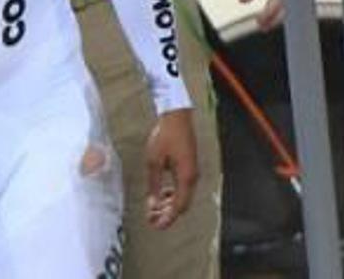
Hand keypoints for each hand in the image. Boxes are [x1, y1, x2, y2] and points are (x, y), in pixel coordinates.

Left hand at [144, 108, 198, 229]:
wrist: (176, 118)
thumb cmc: (165, 136)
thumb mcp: (154, 161)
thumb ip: (154, 184)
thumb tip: (152, 203)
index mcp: (185, 178)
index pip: (178, 206)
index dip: (167, 218)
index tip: (156, 225)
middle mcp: (192, 178)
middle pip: (182, 204)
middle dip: (167, 214)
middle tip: (151, 219)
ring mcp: (191, 172)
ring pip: (182, 196)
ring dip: (169, 204)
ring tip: (153, 208)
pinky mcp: (188, 167)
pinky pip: (182, 187)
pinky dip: (172, 194)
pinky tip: (161, 193)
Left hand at [240, 0, 282, 28]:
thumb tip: (243, 1)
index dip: (269, 12)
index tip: (259, 21)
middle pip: (285, 3)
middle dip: (274, 17)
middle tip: (261, 27)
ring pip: (288, 0)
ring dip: (277, 13)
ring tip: (263, 23)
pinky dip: (278, 5)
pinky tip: (268, 13)